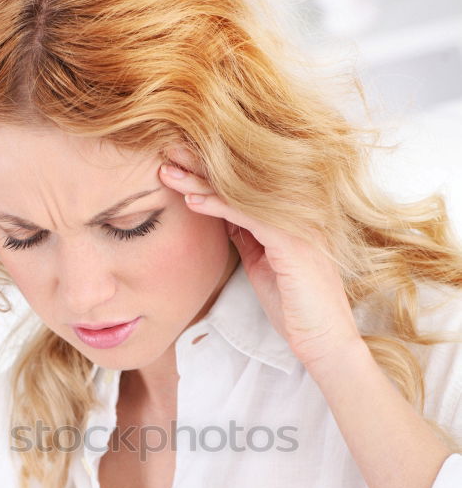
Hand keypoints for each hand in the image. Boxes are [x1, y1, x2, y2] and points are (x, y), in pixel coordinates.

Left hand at [158, 149, 362, 371]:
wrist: (320, 338)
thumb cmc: (294, 304)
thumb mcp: (262, 261)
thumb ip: (247, 233)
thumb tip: (222, 212)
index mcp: (292, 212)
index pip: (246, 182)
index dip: (212, 168)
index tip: (178, 157)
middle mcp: (300, 209)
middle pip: (244, 178)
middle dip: (203, 163)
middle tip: (168, 148)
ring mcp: (298, 223)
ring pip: (242, 192)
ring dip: (201, 181)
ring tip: (168, 171)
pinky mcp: (293, 242)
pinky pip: (248, 216)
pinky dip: (218, 206)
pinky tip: (192, 200)